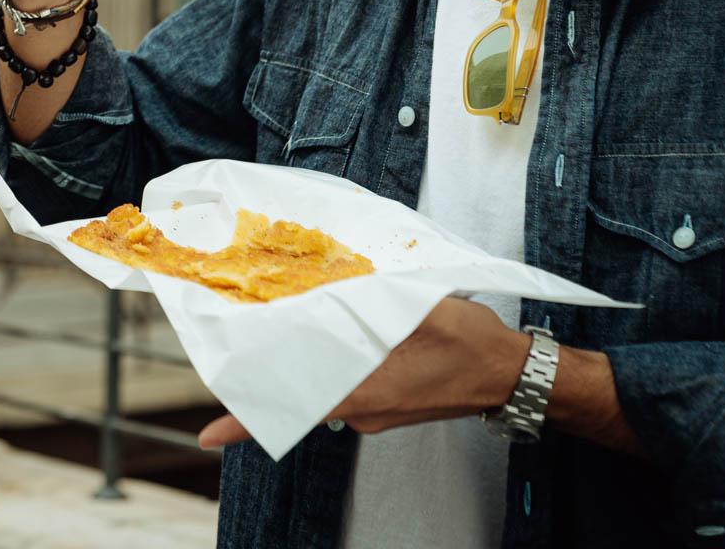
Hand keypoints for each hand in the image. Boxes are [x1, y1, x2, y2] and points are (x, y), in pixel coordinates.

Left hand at [197, 298, 528, 447]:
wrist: (515, 374)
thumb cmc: (471, 344)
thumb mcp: (419, 310)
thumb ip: (370, 302)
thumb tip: (330, 289)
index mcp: (364, 393)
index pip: (293, 409)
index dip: (248, 423)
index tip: (209, 436)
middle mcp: (363, 410)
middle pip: (303, 390)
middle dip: (274, 366)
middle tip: (241, 337)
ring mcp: (375, 409)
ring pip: (326, 383)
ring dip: (308, 356)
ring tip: (288, 318)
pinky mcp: (387, 402)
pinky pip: (348, 384)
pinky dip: (335, 359)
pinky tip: (337, 329)